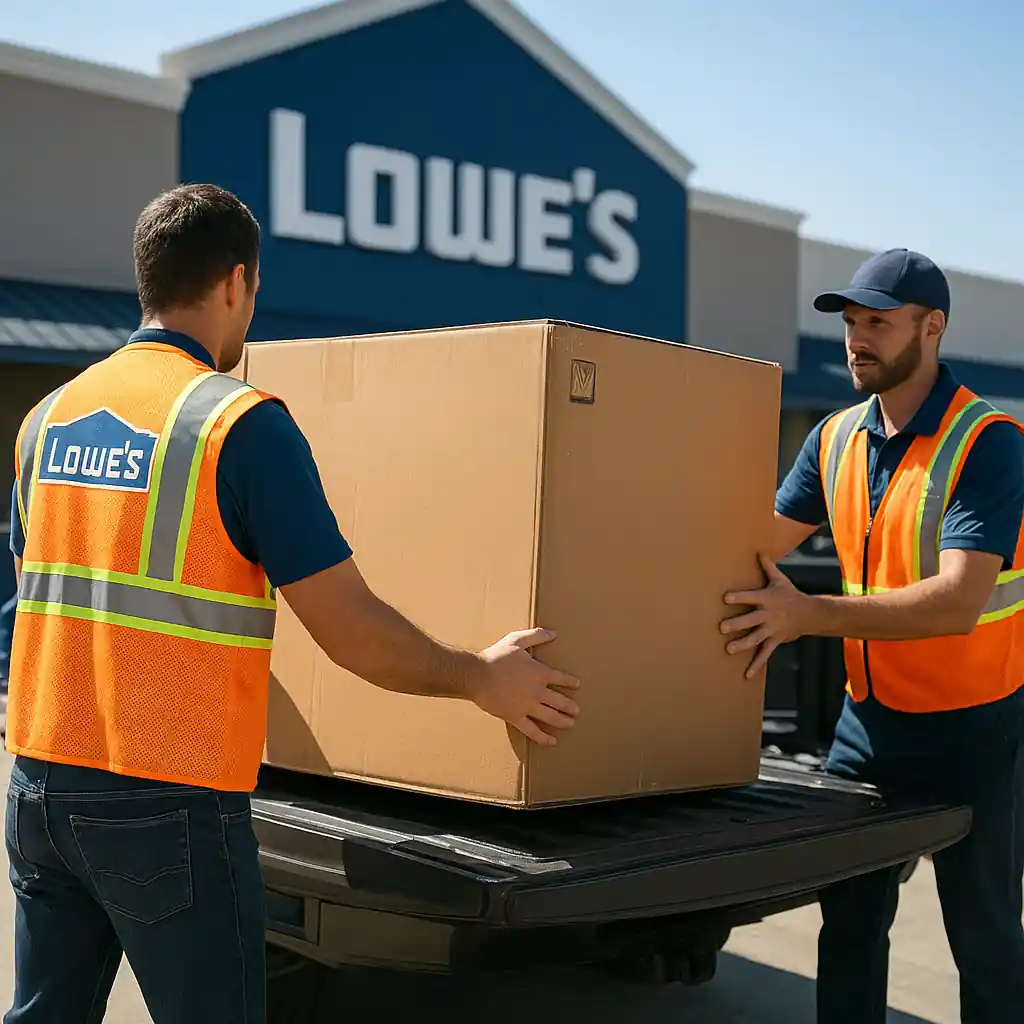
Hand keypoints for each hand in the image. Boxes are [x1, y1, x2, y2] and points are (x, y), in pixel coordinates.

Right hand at [471, 628, 580, 745]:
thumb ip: (536, 636)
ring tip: (571, 724)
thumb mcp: (516, 640)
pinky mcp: (515, 717)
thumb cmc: (496, 657)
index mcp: (538, 673)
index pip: (561, 678)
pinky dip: (543, 737)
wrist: (477, 675)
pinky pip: (532, 730)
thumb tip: (554, 632)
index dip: (570, 682)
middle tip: (576, 711)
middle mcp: (537, 691)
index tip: (577, 685)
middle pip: (560, 701)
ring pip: (551, 717)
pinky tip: (552, 741)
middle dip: (570, 707)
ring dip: (563, 721)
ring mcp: (527, 706)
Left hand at [721, 554, 813, 678]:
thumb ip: (767, 566)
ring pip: (755, 638)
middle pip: (751, 620)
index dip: (738, 597)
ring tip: (729, 649)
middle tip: (722, 628)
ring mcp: (771, 629)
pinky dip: (756, 665)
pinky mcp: (775, 641)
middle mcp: (768, 615)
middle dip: (737, 624)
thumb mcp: (779, 579)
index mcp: (767, 599)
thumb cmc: (790, 594)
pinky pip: (764, 654)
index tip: (725, 598)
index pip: (750, 596)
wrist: (810, 614)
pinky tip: (746, 675)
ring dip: (742, 644)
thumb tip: (758, 550)